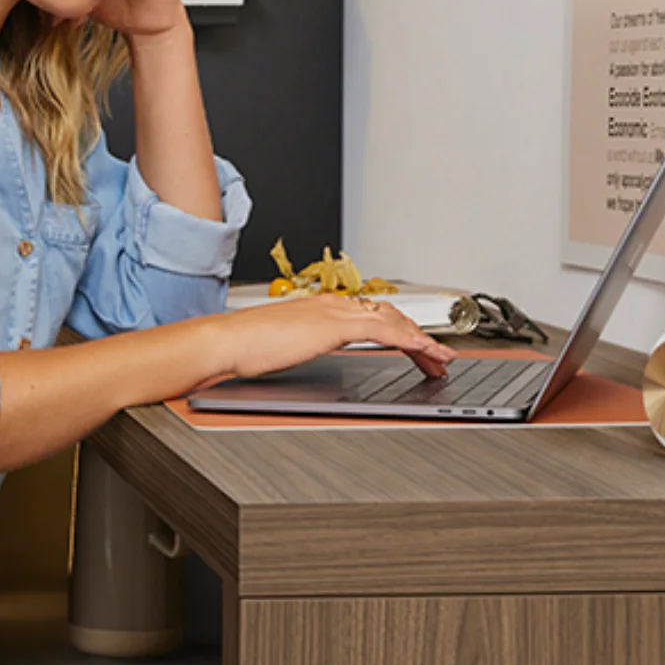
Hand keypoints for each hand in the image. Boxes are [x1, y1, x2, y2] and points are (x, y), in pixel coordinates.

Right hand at [204, 293, 456, 383]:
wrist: (223, 342)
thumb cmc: (241, 348)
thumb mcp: (280, 346)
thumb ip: (299, 347)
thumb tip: (302, 358)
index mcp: (318, 308)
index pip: (369, 314)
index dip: (398, 329)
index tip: (413, 346)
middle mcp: (330, 305)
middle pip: (388, 315)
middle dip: (417, 335)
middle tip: (437, 356)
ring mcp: (333, 313)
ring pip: (393, 320)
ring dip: (421, 340)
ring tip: (440, 359)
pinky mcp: (334, 326)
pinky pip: (384, 331)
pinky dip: (410, 340)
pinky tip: (423, 352)